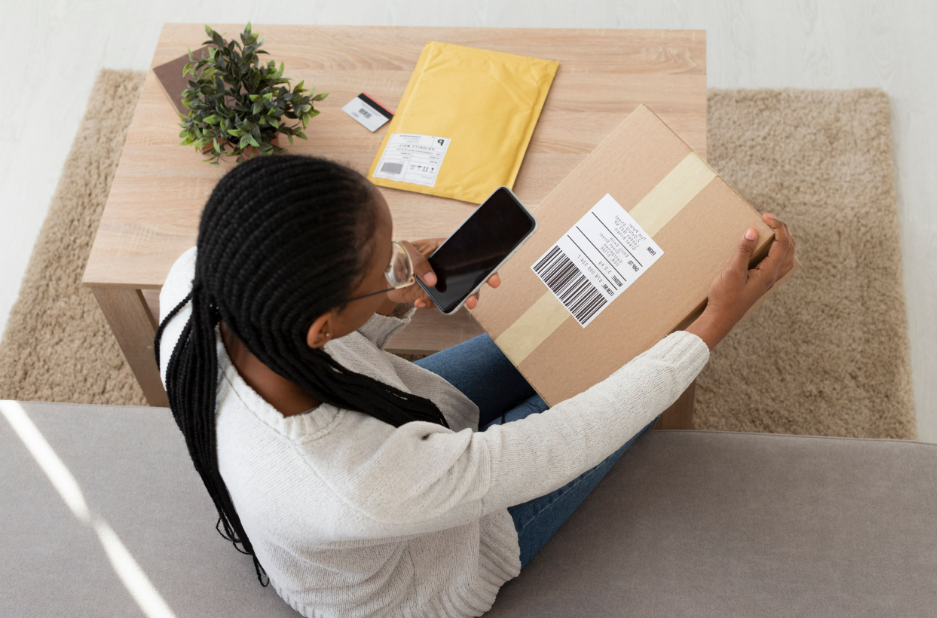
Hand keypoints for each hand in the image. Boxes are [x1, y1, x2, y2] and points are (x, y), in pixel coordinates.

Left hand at [385, 238, 500, 309]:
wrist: (381, 273)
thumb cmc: (397, 254)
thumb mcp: (407, 252)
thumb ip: (419, 264)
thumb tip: (433, 281)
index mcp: (446, 250)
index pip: (470, 256)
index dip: (485, 267)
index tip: (492, 278)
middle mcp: (447, 268)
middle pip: (468, 280)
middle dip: (473, 292)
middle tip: (472, 302)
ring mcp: (440, 283)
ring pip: (454, 295)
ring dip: (452, 303)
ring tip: (445, 305)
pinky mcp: (430, 295)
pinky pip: (436, 304)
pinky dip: (428, 305)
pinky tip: (418, 302)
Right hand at [686, 213, 795, 348]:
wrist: (721, 318)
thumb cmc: (725, 297)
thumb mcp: (732, 272)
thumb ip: (744, 251)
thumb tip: (753, 231)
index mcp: (769, 272)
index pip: (783, 244)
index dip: (777, 226)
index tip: (765, 216)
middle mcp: (773, 276)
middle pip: (790, 248)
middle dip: (783, 230)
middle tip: (769, 218)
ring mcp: (769, 280)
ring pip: (787, 256)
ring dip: (784, 240)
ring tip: (773, 230)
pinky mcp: (762, 282)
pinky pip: (779, 263)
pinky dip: (779, 250)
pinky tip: (768, 249)